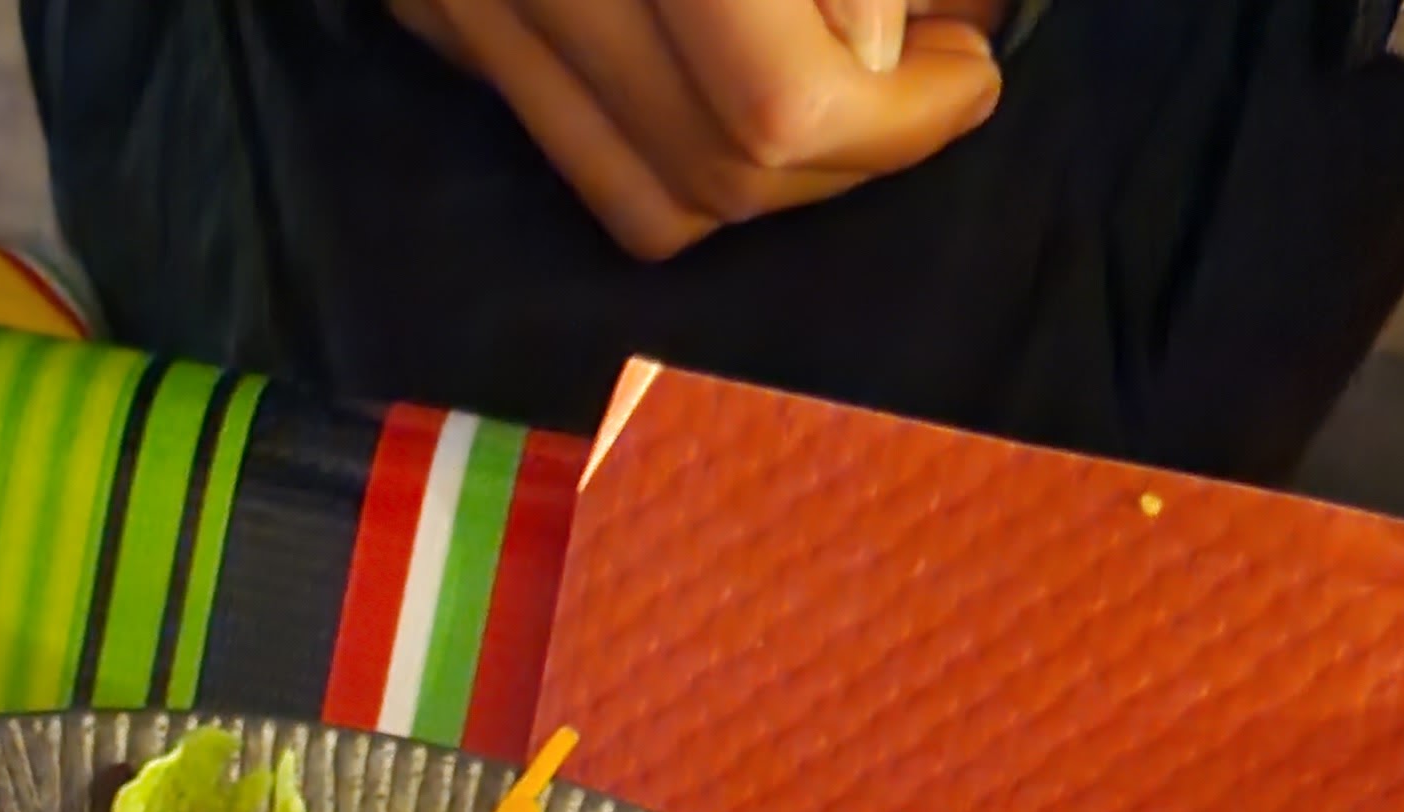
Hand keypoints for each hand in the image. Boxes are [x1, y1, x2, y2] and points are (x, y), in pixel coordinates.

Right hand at [391, 0, 1005, 260]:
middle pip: (716, 178)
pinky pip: (566, 147)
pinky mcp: (434, 13)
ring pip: (642, 201)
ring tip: (862, 92)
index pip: (781, 108)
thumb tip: (876, 55)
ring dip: (772, 183)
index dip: (901, 117)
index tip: (970, 71)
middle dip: (855, 158)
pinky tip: (739, 83)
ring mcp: (466, 10)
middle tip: (938, 80)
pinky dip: (671, 155)